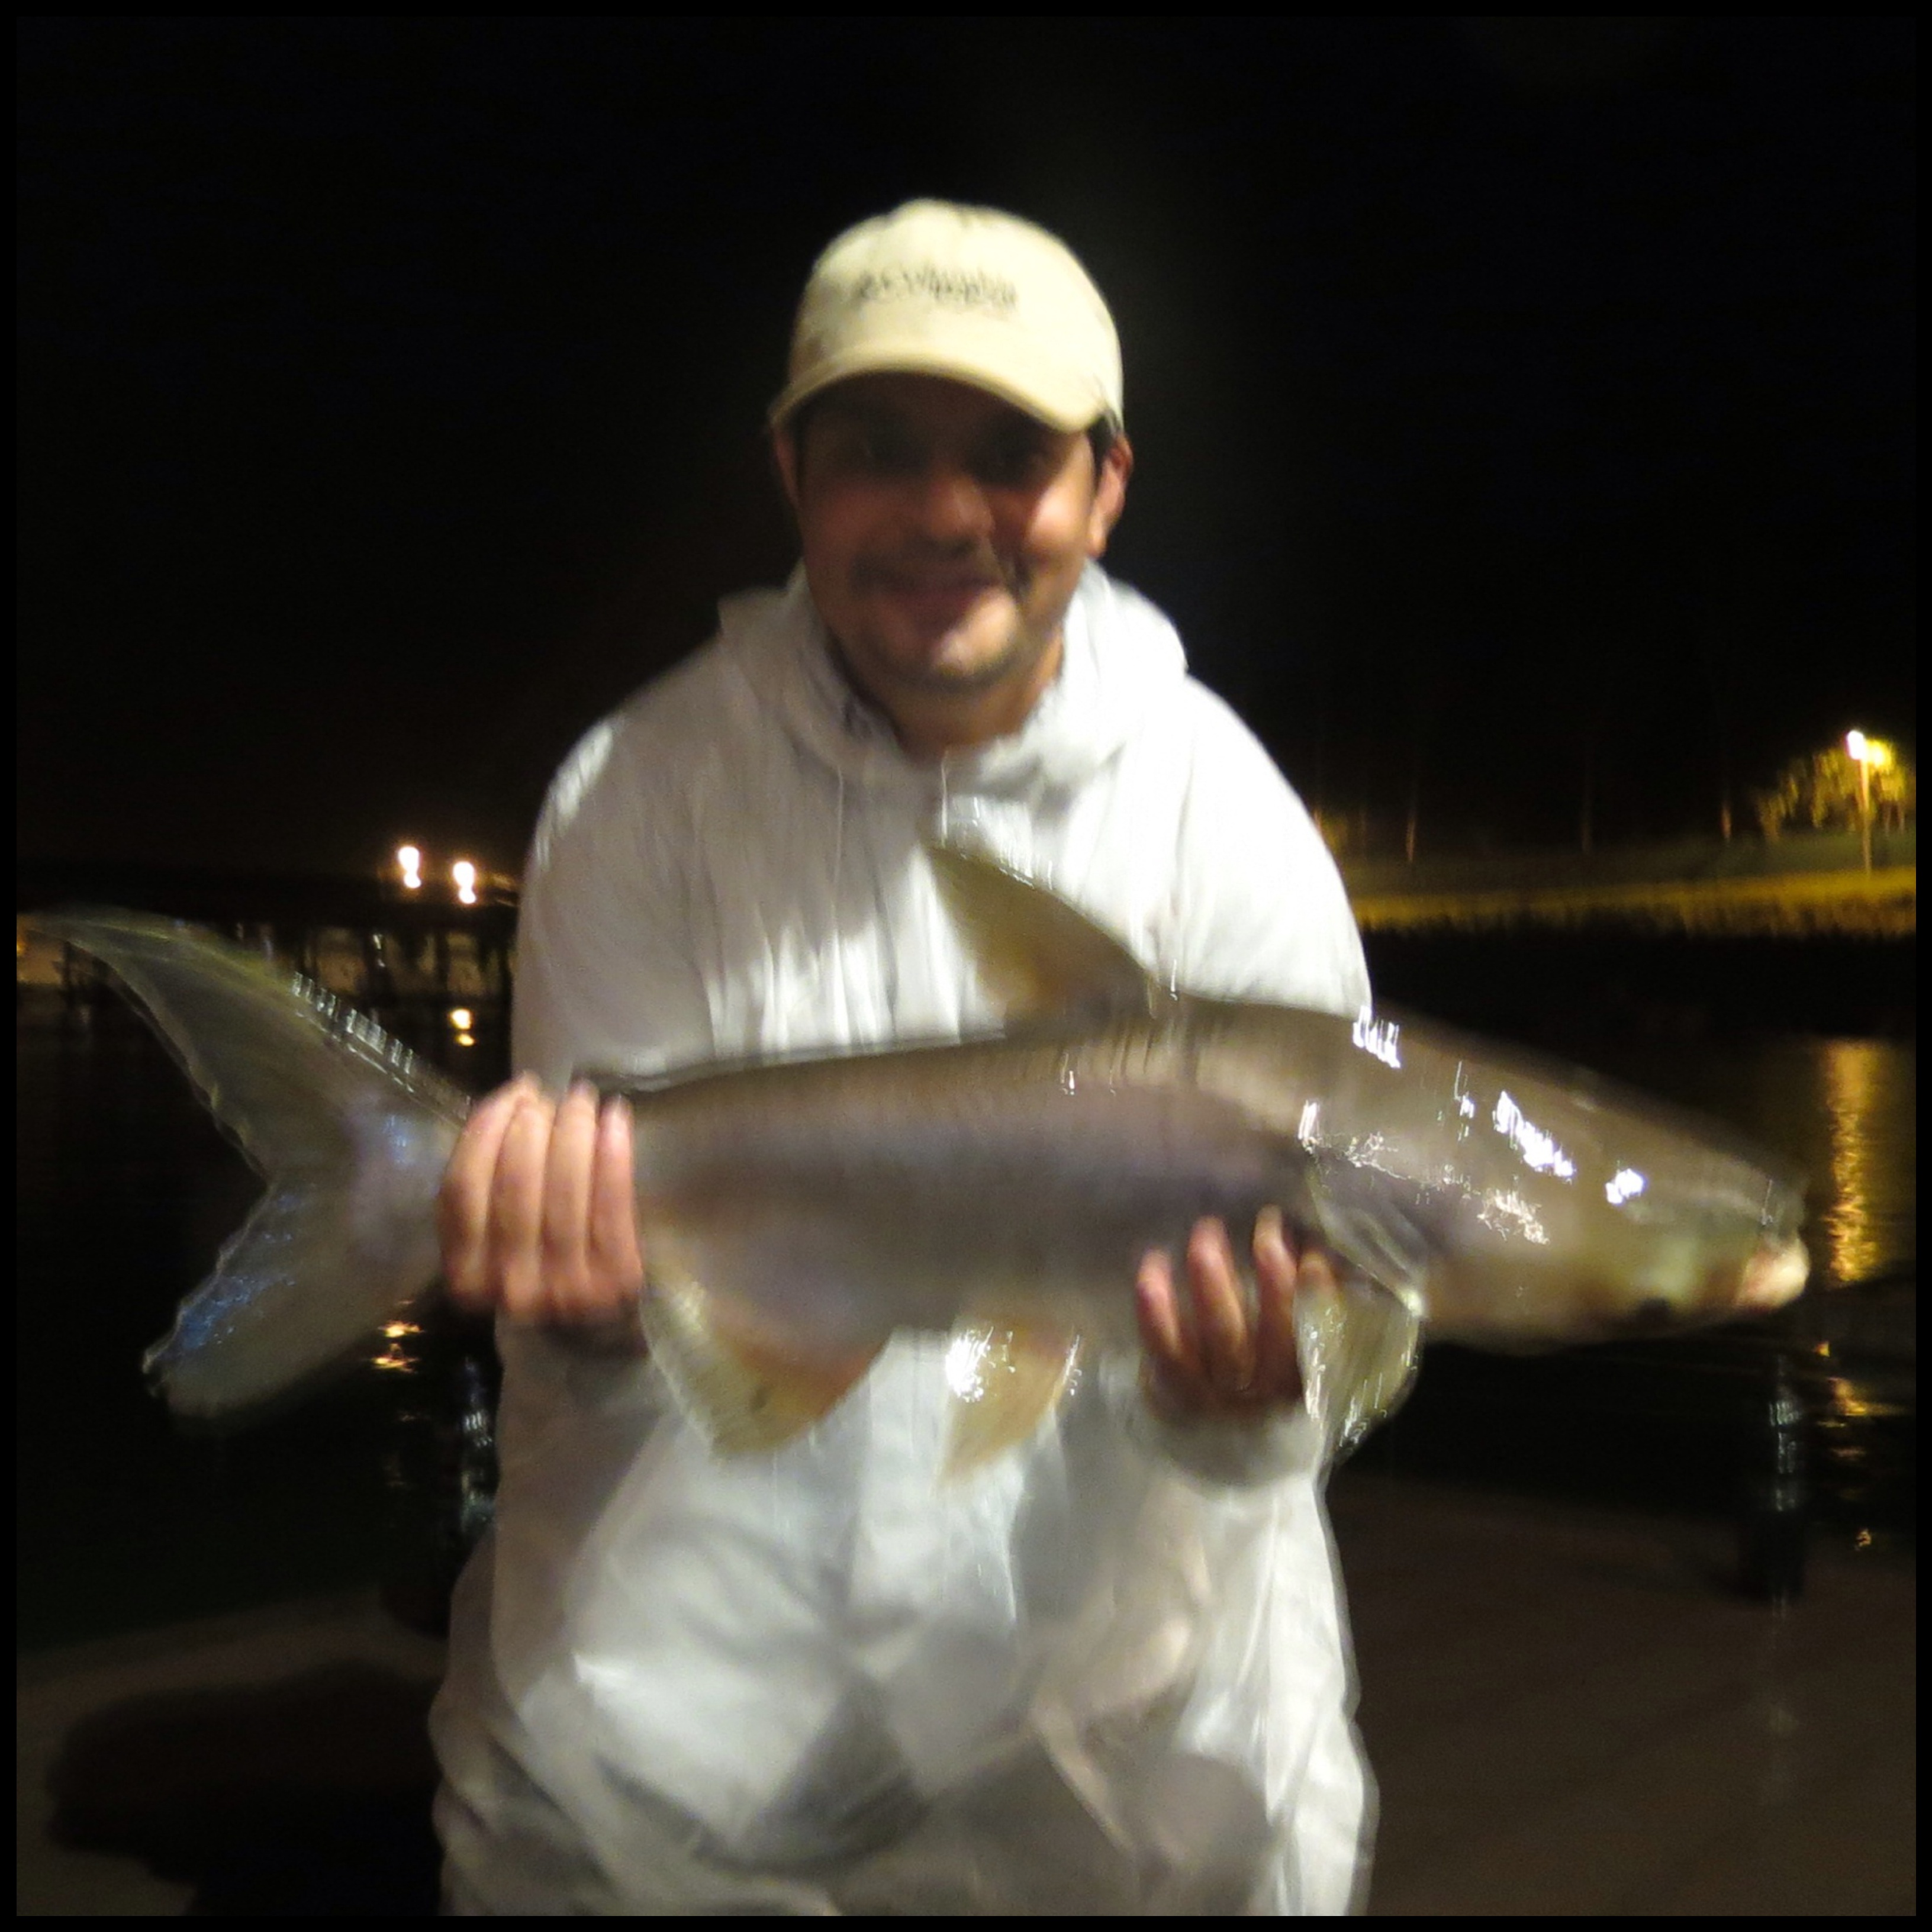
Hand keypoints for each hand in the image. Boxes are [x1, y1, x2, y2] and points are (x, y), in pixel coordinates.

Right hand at [438, 1074, 645, 1324]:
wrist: (590, 1335)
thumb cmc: (533, 1267)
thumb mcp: (487, 1239)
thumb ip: (482, 1184)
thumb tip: (512, 1101)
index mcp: (465, 1275)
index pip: (463, 1187)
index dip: (487, 1128)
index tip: (514, 1091)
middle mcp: (512, 1285)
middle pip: (515, 1183)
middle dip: (534, 1124)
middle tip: (551, 1096)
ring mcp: (567, 1287)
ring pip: (565, 1188)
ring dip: (575, 1129)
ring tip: (583, 1098)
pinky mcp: (617, 1278)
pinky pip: (612, 1201)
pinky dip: (614, 1152)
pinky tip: (616, 1117)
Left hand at [1136, 1209, 1327, 1420]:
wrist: (1208, 1441)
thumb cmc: (1258, 1372)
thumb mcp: (1290, 1349)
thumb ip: (1304, 1304)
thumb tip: (1312, 1245)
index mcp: (1301, 1379)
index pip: (1316, 1335)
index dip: (1317, 1297)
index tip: (1314, 1255)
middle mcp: (1263, 1391)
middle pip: (1272, 1336)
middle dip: (1274, 1282)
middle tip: (1267, 1233)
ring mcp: (1218, 1395)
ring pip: (1220, 1338)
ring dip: (1215, 1282)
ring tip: (1207, 1233)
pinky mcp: (1175, 1391)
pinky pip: (1166, 1350)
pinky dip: (1158, 1310)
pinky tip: (1154, 1265)